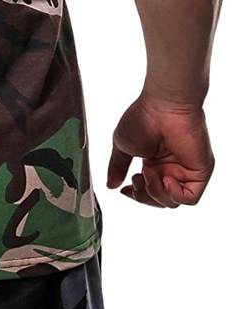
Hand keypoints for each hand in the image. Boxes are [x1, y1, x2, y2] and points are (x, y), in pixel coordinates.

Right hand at [107, 91, 214, 207]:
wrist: (164, 106)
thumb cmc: (143, 118)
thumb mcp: (122, 146)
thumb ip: (117, 167)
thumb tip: (110, 184)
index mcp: (154, 162)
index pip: (147, 190)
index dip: (136, 194)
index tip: (125, 190)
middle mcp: (170, 167)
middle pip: (159, 200)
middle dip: (143, 196)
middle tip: (136, 181)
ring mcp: (185, 170)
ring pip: (172, 201)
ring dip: (156, 193)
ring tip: (148, 173)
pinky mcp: (199, 172)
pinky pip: (190, 198)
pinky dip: (174, 195)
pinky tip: (165, 179)